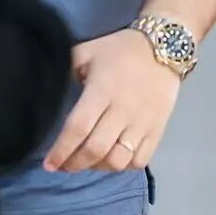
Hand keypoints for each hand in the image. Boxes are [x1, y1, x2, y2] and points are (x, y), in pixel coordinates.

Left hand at [45, 29, 182, 173]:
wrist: (166, 46)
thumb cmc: (122, 49)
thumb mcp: (88, 51)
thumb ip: (67, 70)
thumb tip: (49, 88)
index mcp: (102, 91)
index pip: (78, 128)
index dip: (61, 150)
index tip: (49, 164)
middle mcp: (122, 110)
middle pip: (95, 149)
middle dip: (74, 164)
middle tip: (64, 165)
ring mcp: (142, 122)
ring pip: (118, 160)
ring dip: (99, 167)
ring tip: (90, 161)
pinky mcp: (158, 129)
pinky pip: (140, 159)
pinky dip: (124, 166)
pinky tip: (114, 158)